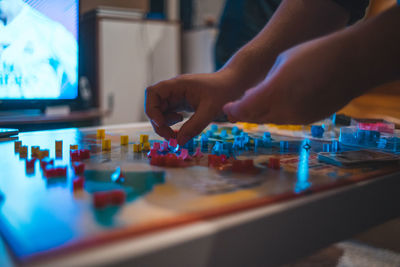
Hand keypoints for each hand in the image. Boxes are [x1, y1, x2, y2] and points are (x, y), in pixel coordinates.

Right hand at [145, 71, 242, 144]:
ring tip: (177, 132)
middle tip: (171, 136)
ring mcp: (177, 96)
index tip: (161, 123)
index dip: (151, 109)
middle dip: (158, 122)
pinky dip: (171, 124)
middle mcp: (174, 90)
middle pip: (153, 105)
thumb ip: (195, 126)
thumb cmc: (224, 91)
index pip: (152, 93)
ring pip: (160, 111)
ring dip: (164, 125)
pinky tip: (182, 124)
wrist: (234, 83)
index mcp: (178, 85)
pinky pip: (169, 114)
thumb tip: (180, 142)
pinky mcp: (182, 103)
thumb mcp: (211, 110)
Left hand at [223, 33, 362, 124]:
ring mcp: (298, 118)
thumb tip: (254, 96)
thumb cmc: (314, 54)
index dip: (233, 110)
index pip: (244, 109)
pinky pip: (288, 120)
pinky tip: (281, 103)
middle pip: (256, 118)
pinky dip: (279, 114)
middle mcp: (284, 110)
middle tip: (237, 108)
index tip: (227, 108)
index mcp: (274, 92)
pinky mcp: (310, 120)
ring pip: (272, 120)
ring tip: (258, 104)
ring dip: (262, 114)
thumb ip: (265, 84)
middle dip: (245, 113)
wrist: (351, 63)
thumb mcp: (282, 63)